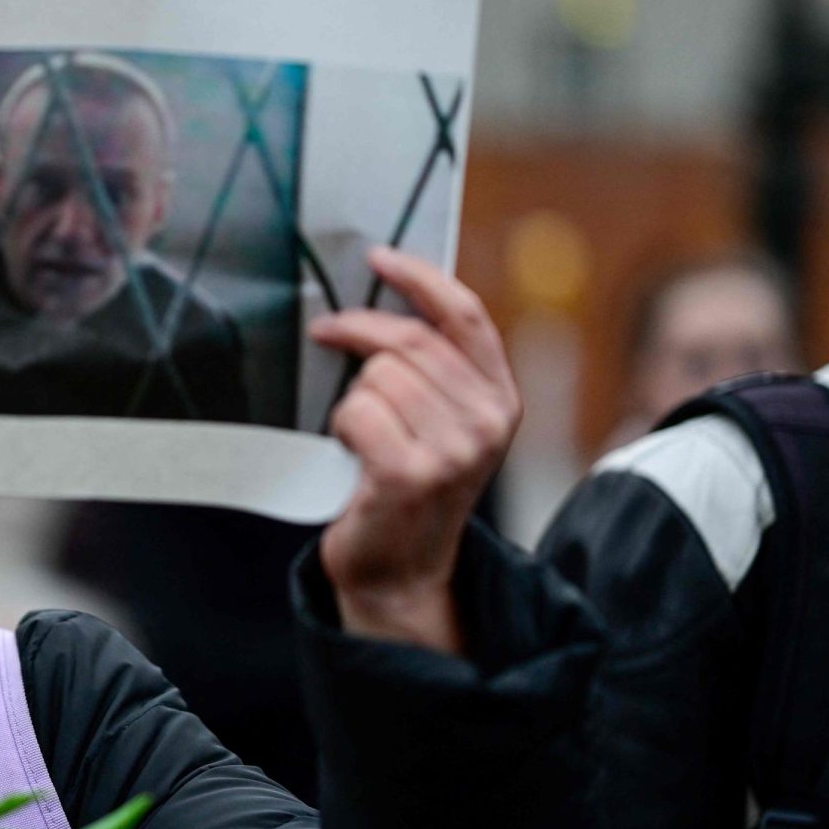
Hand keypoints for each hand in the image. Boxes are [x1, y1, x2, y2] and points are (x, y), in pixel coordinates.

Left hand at [308, 247, 520, 653]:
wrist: (400, 571)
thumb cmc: (408, 490)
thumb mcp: (442, 424)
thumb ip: (434, 371)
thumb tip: (384, 303)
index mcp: (501, 399)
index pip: (465, 316)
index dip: (419, 278)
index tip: (379, 257)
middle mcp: (487, 422)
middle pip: (408, 341)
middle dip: (358, 333)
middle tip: (327, 335)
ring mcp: (453, 450)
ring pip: (378, 376)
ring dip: (353, 399)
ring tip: (361, 434)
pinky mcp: (409, 473)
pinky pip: (356, 412)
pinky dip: (342, 427)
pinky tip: (352, 455)